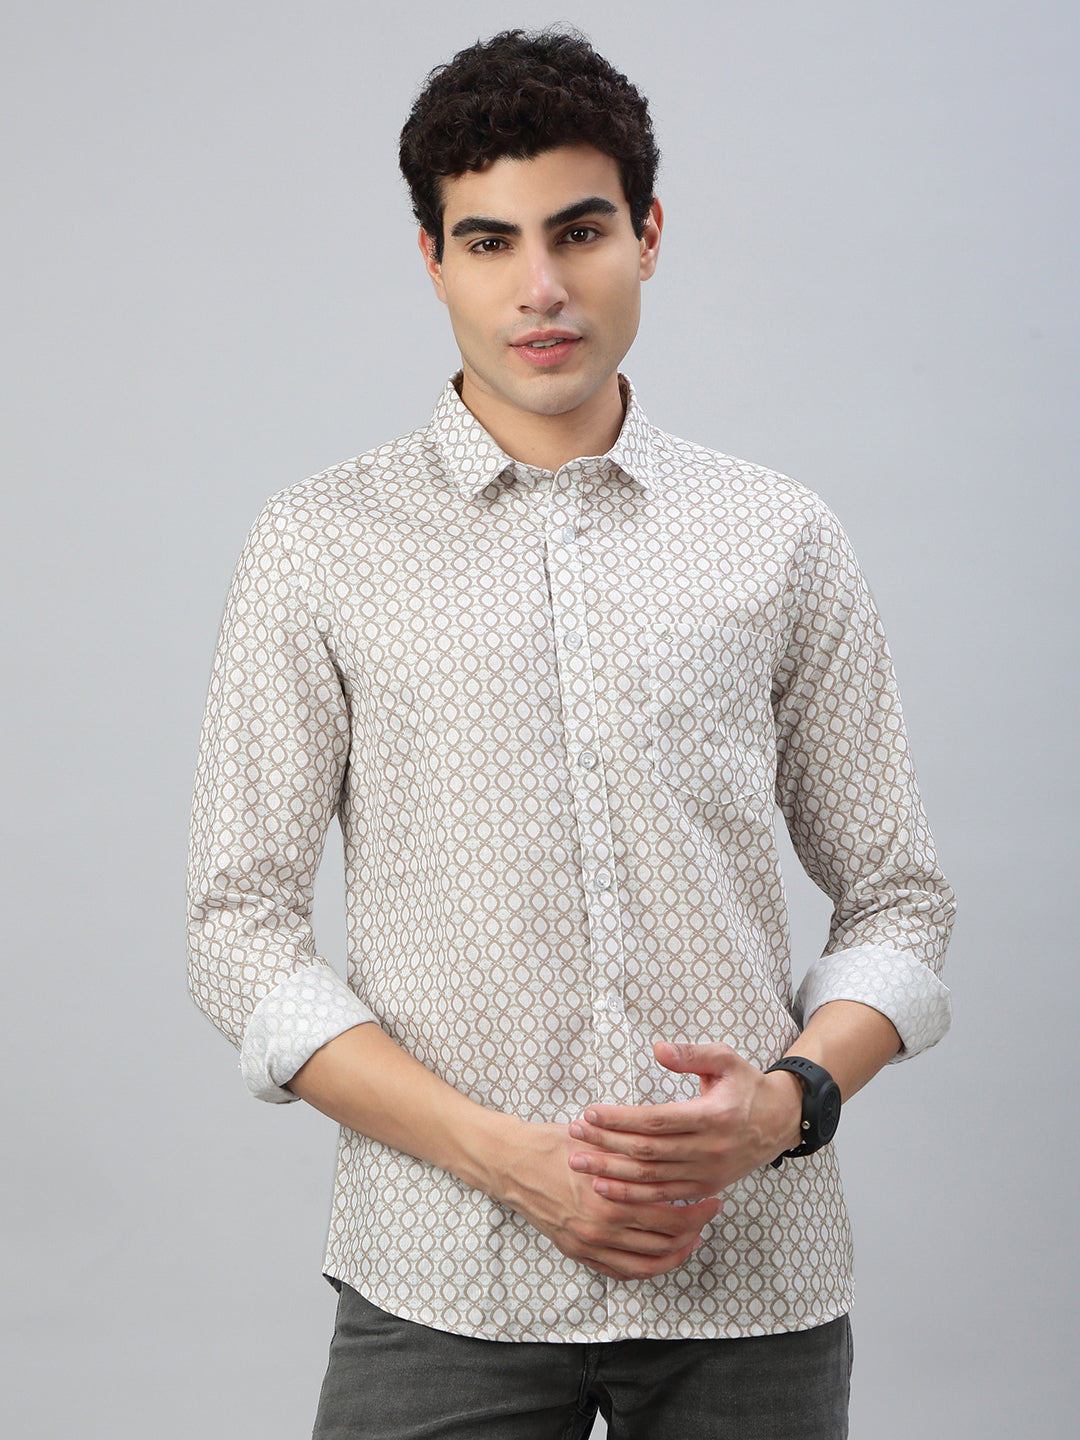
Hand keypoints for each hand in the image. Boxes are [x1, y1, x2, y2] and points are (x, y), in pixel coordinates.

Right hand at [498, 1120, 720, 1280]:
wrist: (511, 1164)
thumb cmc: (552, 1145)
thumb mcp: (599, 1141)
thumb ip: (635, 1154)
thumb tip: (675, 1154)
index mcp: (611, 1200)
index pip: (671, 1218)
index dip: (698, 1213)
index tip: (713, 1201)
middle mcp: (601, 1230)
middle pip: (665, 1244)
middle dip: (694, 1232)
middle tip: (707, 1217)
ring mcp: (588, 1245)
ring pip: (647, 1265)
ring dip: (675, 1255)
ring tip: (690, 1239)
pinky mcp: (578, 1252)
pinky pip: (621, 1271)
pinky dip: (646, 1267)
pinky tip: (659, 1255)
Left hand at [566, 1041, 803, 1202]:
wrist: (779, 1122)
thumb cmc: (745, 1086)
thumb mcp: (725, 1059)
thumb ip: (691, 1054)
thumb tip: (657, 1049)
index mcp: (713, 1117)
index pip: (656, 1121)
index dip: (620, 1119)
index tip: (589, 1112)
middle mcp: (710, 1150)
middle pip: (648, 1151)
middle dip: (606, 1143)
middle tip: (573, 1135)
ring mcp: (707, 1174)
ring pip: (651, 1178)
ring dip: (612, 1172)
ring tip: (579, 1162)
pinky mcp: (704, 1188)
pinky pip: (663, 1195)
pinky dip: (632, 1195)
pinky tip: (605, 1188)